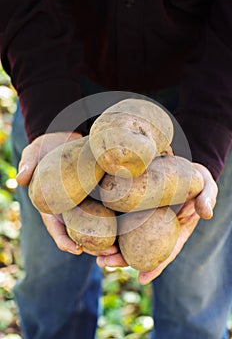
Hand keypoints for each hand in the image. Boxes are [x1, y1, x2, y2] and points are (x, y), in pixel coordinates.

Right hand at [16, 131, 118, 255]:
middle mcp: (71, 210)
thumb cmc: (48, 148)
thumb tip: (20, 178)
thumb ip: (28, 164)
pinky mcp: (101, 195)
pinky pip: (110, 212)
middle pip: (81, 235)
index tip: (76, 248)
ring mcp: (87, 204)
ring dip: (109, 241)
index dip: (64, 241)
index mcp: (53, 207)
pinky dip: (118, 223)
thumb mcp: (34, 153)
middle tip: (107, 254)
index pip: (56, 229)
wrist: (67, 137)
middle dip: (93, 247)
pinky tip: (131, 228)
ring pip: (98, 229)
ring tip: (121, 250)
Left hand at [96, 163, 217, 283]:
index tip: (141, 278)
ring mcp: (144, 217)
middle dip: (121, 258)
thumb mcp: (208, 188)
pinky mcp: (134, 203)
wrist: (185, 168)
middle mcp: (157, 228)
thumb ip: (207, 199)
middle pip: (139, 248)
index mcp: (175, 230)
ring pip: (126, 236)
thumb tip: (205, 213)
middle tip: (104, 263)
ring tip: (95, 254)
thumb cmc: (197, 180)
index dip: (155, 266)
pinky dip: (110, 224)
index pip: (165, 251)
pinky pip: (121, 215)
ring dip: (110, 246)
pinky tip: (95, 228)